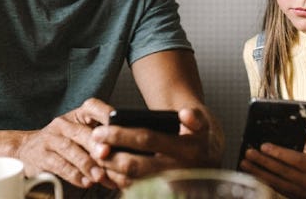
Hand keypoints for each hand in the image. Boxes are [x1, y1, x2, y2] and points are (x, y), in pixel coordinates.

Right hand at [16, 98, 116, 188]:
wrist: (26, 149)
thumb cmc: (62, 143)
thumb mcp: (80, 134)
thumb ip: (99, 141)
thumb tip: (126, 153)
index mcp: (77, 116)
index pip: (92, 107)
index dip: (105, 113)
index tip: (118, 124)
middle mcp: (63, 124)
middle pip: (81, 132)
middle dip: (96, 145)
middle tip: (108, 155)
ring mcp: (50, 139)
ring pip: (70, 149)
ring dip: (87, 164)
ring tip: (99, 176)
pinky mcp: (41, 156)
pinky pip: (58, 165)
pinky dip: (73, 174)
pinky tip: (85, 181)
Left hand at [90, 107, 223, 187]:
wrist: (212, 160)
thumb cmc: (201, 136)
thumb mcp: (205, 123)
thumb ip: (195, 117)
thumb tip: (184, 114)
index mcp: (187, 150)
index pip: (147, 140)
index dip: (121, 135)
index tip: (101, 130)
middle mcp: (178, 171)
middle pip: (135, 165)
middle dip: (110, 155)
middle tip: (93, 145)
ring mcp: (170, 186)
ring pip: (133, 182)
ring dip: (112, 171)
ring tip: (97, 157)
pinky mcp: (163, 194)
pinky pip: (136, 191)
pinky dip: (119, 181)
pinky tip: (109, 170)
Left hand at [239, 136, 305, 198]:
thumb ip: (299, 140)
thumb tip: (276, 133)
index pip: (294, 160)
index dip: (278, 153)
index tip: (263, 145)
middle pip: (282, 172)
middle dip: (262, 162)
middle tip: (248, 153)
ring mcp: (304, 193)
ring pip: (277, 183)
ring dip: (259, 173)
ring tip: (245, 164)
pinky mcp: (298, 197)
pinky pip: (278, 189)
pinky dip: (265, 181)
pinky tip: (255, 173)